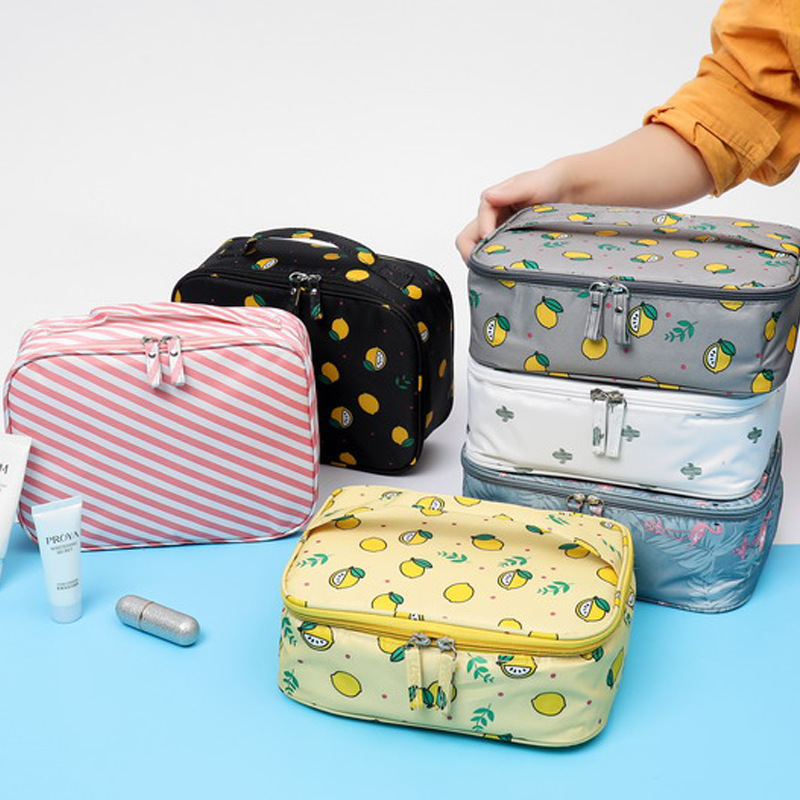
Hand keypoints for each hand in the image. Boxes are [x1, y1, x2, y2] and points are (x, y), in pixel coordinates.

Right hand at [455, 161, 570, 261]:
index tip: (492, 244)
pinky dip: (498, 264)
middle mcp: (490, 219)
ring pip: (479, 251)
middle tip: (488, 267)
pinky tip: (509, 269)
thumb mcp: (529, 184)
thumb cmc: (545, 182)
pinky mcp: (509, 242)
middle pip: (468, 241)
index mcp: (490, 203)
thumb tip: (489, 198)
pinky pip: (495, 256)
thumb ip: (510, 191)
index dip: (482, 235)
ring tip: (500, 270)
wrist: (565, 189)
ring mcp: (499, 232)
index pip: (475, 224)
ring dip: (485, 261)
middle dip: (473, 255)